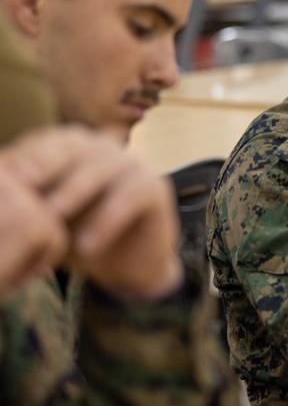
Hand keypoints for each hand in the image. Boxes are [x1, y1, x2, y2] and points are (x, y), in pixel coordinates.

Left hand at [6, 126, 182, 300]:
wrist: (126, 265)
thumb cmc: (77, 235)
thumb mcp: (43, 219)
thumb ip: (24, 201)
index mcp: (73, 148)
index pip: (46, 140)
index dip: (25, 156)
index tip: (4, 178)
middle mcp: (103, 148)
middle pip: (73, 146)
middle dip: (46, 165)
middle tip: (23, 187)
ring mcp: (132, 163)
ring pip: (103, 167)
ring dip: (75, 191)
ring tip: (53, 219)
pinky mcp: (156, 185)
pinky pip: (132, 195)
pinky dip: (108, 219)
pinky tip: (89, 244)